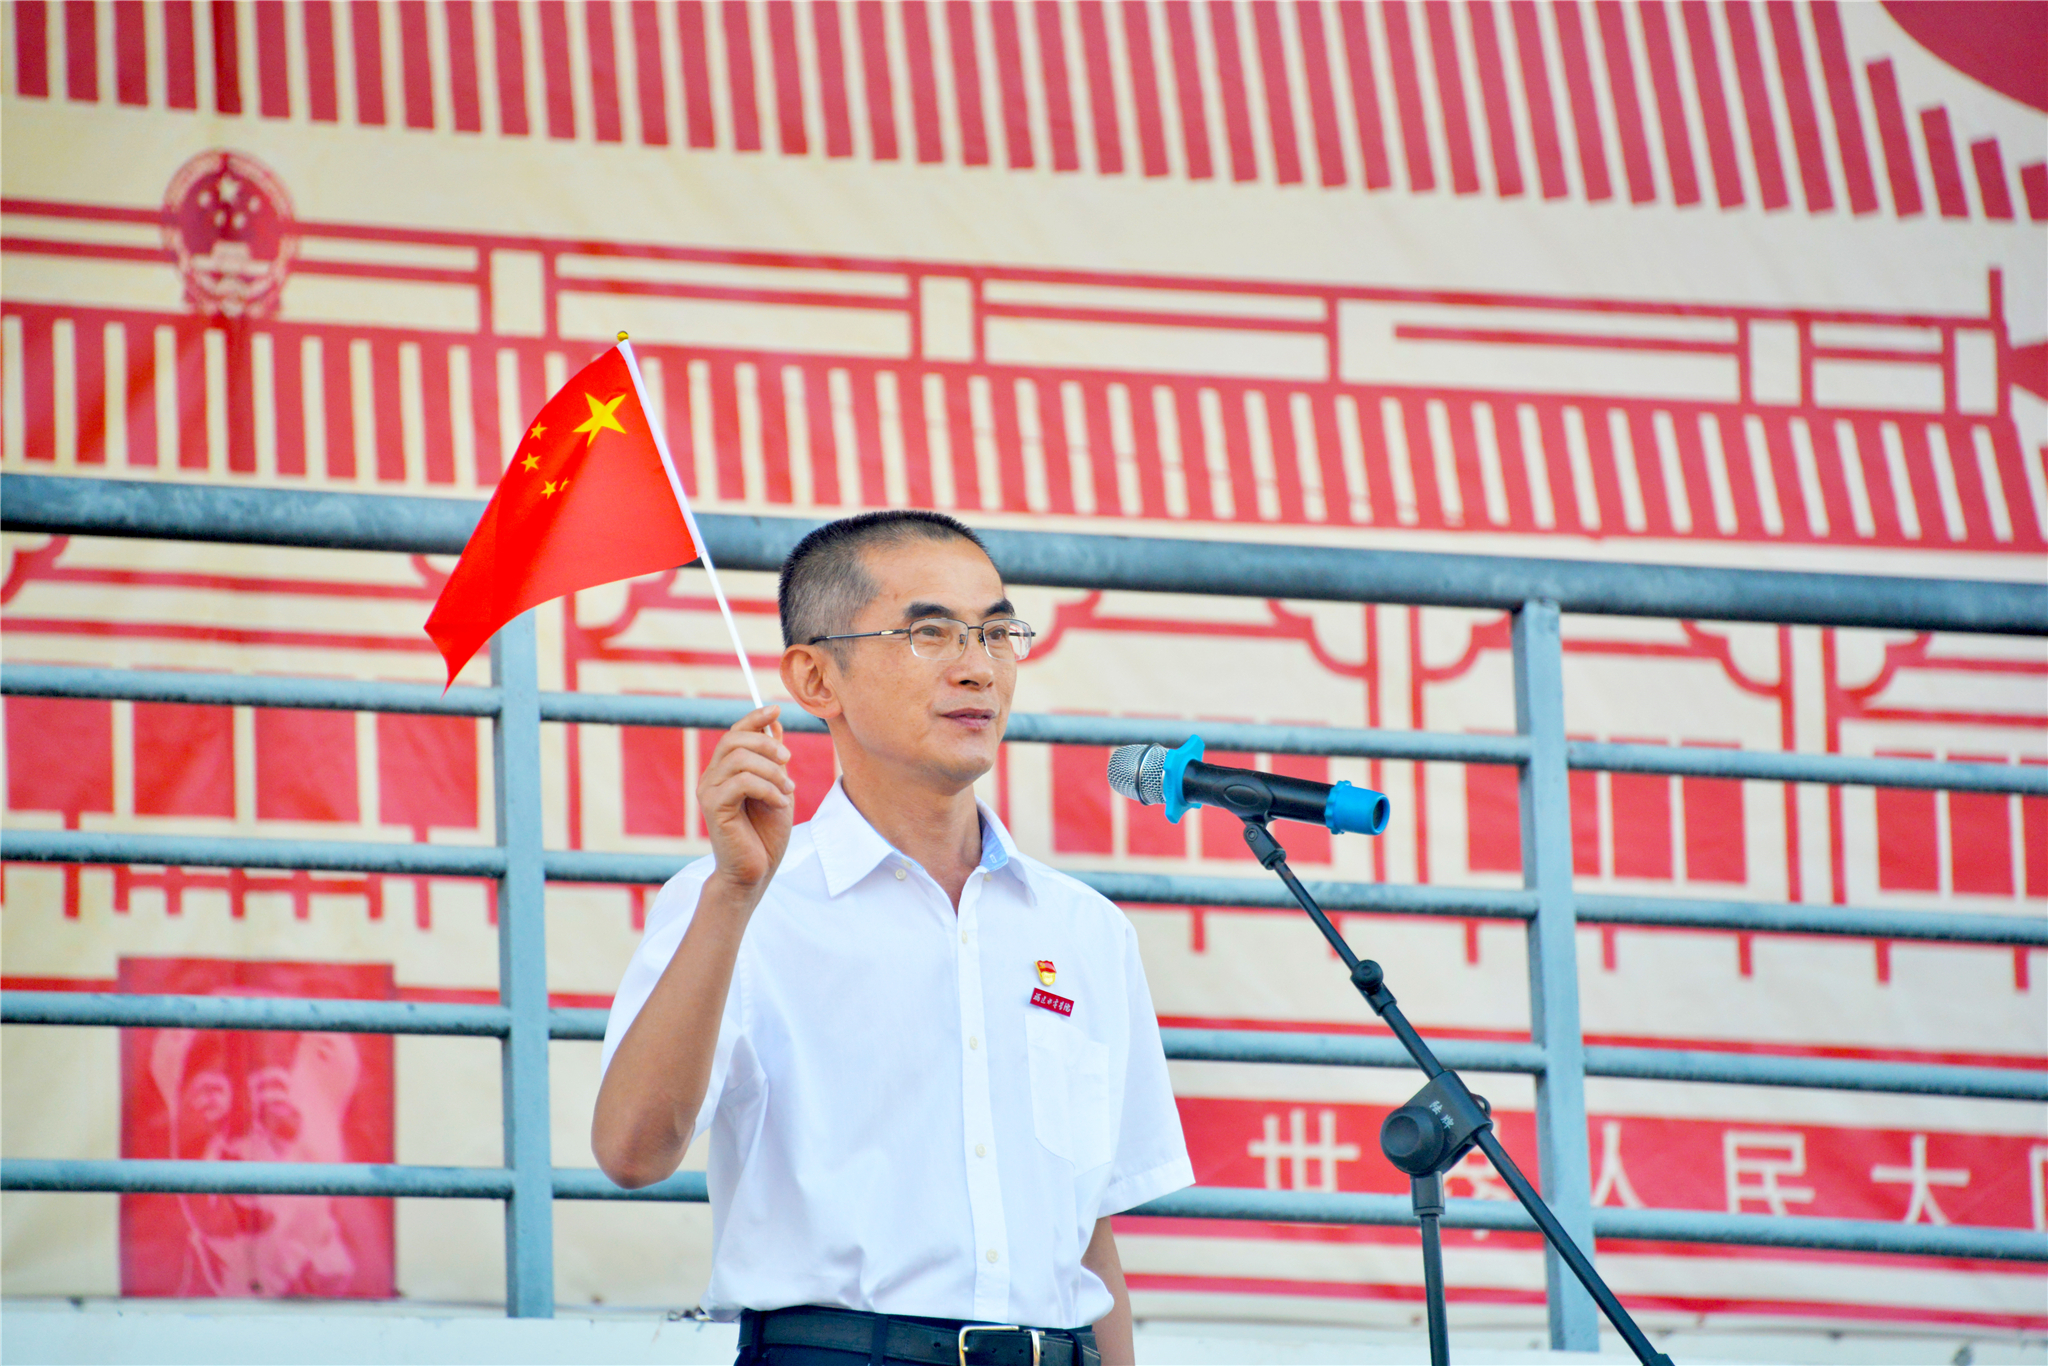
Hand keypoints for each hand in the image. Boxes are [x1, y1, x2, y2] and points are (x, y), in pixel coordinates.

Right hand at [697, 705, 793, 894]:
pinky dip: (768, 788)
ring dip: (772, 772)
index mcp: (725, 771)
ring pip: (741, 759)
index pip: (734, 733)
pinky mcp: (713, 806)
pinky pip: (742, 782)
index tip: (776, 709)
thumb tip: (775, 724)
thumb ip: (773, 760)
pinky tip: (780, 802)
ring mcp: (709, 791)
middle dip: (767, 744)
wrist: (755, 872)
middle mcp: (712, 777)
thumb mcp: (777, 788)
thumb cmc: (765, 834)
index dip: (754, 717)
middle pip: (734, 739)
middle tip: (789, 760)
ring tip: (787, 791)